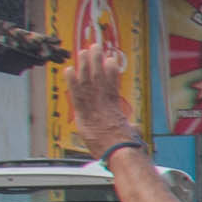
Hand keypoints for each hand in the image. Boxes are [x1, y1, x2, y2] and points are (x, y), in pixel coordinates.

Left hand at [68, 29, 144, 157]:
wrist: (122, 154)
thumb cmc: (129, 148)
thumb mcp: (131, 134)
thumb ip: (129, 128)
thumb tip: (133, 127)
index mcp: (114, 110)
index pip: (111, 86)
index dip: (110, 72)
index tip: (110, 60)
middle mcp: (104, 106)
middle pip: (99, 79)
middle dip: (97, 61)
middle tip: (95, 47)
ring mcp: (94, 110)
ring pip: (89, 83)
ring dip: (85, 65)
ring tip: (84, 51)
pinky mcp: (85, 116)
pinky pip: (77, 96)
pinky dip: (72, 82)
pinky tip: (68, 69)